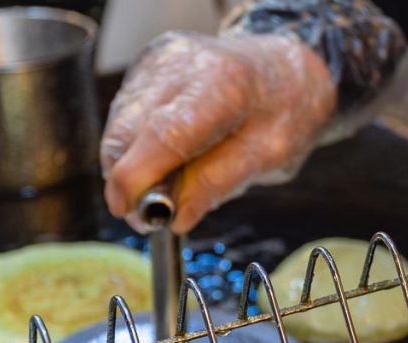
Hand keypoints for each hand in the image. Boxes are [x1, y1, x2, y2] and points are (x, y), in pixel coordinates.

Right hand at [101, 31, 336, 233]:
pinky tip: (166, 155)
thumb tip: (177, 217)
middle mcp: (181, 64)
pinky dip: (137, 144)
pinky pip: (126, 113)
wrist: (287, 67)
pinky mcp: (147, 65)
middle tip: (150, 215)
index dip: (136, 178)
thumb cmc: (286, 110)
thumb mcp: (270, 155)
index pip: (163, 135)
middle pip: (128, 130)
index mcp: (223, 84)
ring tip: (167, 185)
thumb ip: (220, 183)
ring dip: (132, 164)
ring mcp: (158, 60)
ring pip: (120, 125)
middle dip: (129, 179)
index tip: (126, 211)